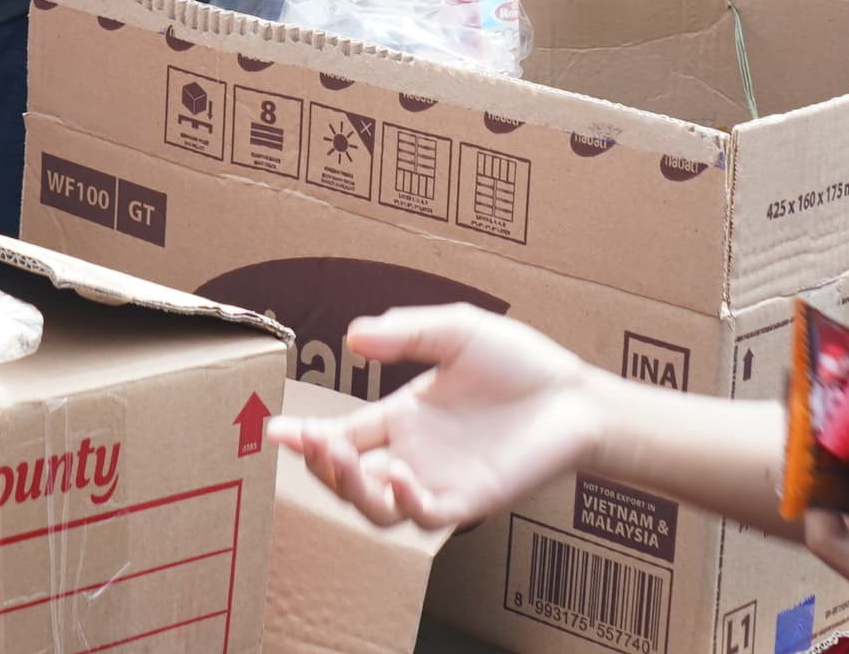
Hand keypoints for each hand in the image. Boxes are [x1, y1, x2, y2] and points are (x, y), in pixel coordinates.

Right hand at [268, 308, 610, 530]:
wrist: (572, 396)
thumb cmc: (518, 362)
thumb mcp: (455, 330)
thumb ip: (405, 332)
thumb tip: (353, 336)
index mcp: (401, 417)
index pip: (342, 435)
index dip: (306, 436)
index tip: (275, 429)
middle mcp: (412, 454)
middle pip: (350, 478)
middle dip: (323, 466)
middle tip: (314, 444)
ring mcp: (438, 481)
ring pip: (378, 507)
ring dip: (354, 490)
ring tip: (345, 462)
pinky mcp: (470, 501)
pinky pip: (427, 517)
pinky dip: (408, 503)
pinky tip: (403, 478)